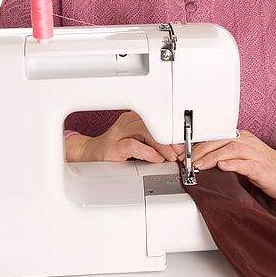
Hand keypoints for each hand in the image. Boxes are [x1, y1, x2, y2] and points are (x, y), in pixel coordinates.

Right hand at [65, 111, 183, 162]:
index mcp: (136, 118)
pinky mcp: (113, 147)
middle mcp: (128, 121)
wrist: (91, 156)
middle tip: (181, 152)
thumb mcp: (141, 143)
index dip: (174, 132)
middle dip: (171, 139)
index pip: (159, 119)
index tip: (183, 144)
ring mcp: (119, 132)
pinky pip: (133, 145)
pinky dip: (148, 152)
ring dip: (162, 146)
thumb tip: (178, 150)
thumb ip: (157, 144)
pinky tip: (156, 158)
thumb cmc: (118, 150)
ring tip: (171, 156)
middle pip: (155, 124)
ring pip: (146, 132)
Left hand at [185, 130, 275, 198]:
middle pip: (219, 141)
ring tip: (198, 165)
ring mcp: (255, 154)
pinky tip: (222, 166)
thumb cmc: (266, 167)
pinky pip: (245, 164)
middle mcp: (247, 142)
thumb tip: (200, 162)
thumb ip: (224, 158)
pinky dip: (232, 164)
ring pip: (230, 150)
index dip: (197, 144)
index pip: (215, 137)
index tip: (182, 152)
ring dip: (211, 157)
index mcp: (241, 138)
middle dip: (199, 150)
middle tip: (185, 159)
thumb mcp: (242, 159)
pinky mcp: (262, 168)